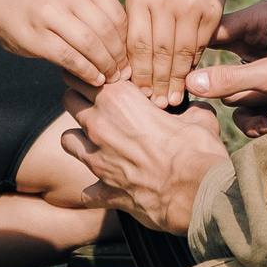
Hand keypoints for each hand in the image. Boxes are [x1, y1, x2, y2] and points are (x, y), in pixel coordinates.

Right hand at [0, 0, 128, 86]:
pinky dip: (86, 72)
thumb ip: (96, 10)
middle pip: (106, 31)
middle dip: (118, 57)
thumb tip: (127, 44)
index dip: (126, 40)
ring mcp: (50, 13)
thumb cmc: (43, 2)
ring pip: (90, 45)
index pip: (117, 15)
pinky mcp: (37, 36)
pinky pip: (70, 58)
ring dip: (104, 66)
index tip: (128, 57)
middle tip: (122, 72)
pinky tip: (93, 79)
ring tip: (110, 78)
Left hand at [60, 78, 227, 233]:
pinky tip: (110, 187)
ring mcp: (97, 159)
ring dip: (79, 140)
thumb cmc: (197, 150)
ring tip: (97, 143)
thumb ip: (190, 109)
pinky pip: (87, 191)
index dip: (94, 74)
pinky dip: (96, 189)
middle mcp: (100, 125)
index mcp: (120, 99)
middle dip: (80, 100)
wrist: (196, 192)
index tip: (104, 78)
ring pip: (67, 140)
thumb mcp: (199, 118)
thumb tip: (195, 107)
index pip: (87, 74)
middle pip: (70, 100)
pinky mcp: (104, 190)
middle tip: (98, 105)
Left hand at [122, 0, 223, 107]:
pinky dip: (194, 62)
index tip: (138, 94)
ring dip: (178, 79)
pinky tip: (190, 77)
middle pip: (160, 53)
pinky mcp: (212, 9)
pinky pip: (202, 44)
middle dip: (158, 83)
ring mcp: (191, 5)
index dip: (139, 73)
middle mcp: (165, 2)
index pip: (137, 45)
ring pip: (183, 52)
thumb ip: (137, 27)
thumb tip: (135, 71)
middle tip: (157, 106)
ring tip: (173, 98)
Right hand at [184, 0, 266, 136]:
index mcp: (264, 16)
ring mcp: (266, 63)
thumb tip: (190, 83)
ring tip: (264, 119)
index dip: (195, 53)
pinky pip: (246, 103)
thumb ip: (234, 80)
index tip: (177, 76)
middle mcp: (262, 35)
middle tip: (205, 104)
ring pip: (231, 88)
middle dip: (224, 88)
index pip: (215, 30)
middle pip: (218, 62)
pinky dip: (253, 119)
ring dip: (245, 106)